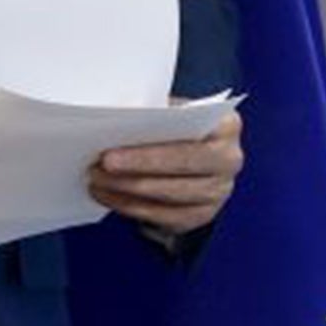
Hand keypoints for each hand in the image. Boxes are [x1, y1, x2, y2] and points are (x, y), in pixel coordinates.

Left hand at [89, 107, 243, 233]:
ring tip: (97, 182)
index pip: (186, 143)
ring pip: (171, 198)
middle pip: (178, 172)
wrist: (192, 140)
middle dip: (133, 173)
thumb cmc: (175, 120)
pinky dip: (134, 209)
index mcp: (225, 125)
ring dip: (128, 193)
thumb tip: (113, 122)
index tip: (109, 156)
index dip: (146, 154)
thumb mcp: (169, 107)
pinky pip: (167, 218)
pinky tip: (110, 197)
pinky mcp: (204, 213)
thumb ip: (151, 112)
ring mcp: (219, 190)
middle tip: (97, 170)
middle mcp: (228, 160)